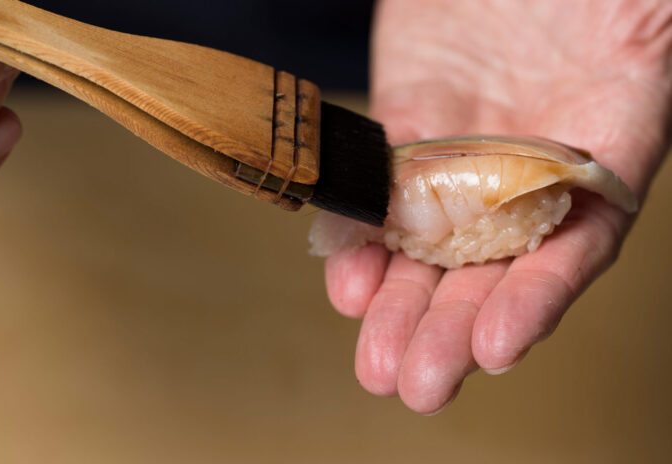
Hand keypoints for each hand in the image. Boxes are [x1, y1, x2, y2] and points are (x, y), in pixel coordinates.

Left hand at [325, 0, 671, 413]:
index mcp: (593, 161)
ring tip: (374, 358)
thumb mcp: (645, 22)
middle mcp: (521, 176)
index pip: (568, 251)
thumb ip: (652, 58)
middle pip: (487, 272)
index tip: (498, 346)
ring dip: (398, 306)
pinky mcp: (402, 129)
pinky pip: (378, 191)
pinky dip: (360, 236)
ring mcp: (457, 156)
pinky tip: (346, 277)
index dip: (536, 303)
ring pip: (426, 248)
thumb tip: (655, 57)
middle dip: (451, 331)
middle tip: (419, 385)